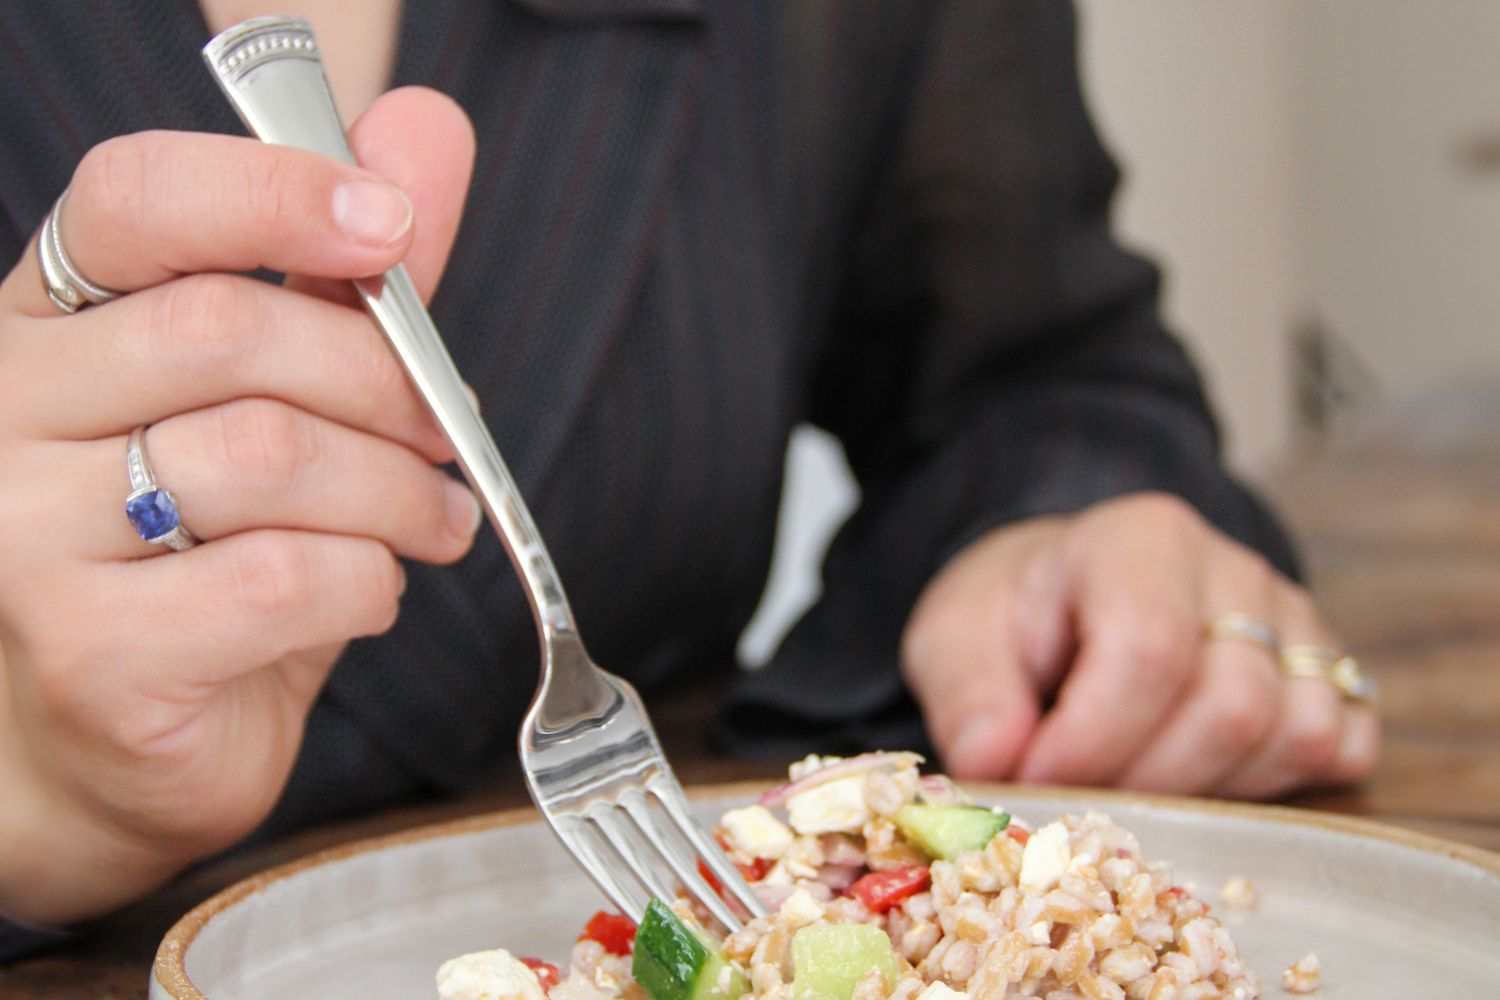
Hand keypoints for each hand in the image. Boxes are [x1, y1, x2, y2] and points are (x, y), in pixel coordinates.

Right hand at [0, 88, 477, 924]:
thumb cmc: (203, 556)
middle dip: (384, 384)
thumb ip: (347, 275)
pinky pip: (282, 576)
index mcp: (49, 320)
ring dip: (396, 493)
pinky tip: (365, 593)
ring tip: (435, 521)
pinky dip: (365, 581)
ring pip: (267, 456)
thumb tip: (424, 131)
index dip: (274, 194)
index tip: (392, 228)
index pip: (136, 202)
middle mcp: (6, 409)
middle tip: (447, 438)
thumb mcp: (282, 400)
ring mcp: (22, 532)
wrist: (118, 740)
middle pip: (230, 332)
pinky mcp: (86, 647)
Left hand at [901, 492, 1379, 797]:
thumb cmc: (1014, 617)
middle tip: (1076, 795)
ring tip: (1129, 784)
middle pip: (1232, 705)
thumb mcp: (955, 636)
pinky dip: (1274, 790)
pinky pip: (1339, 750)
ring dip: (1207, 793)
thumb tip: (994, 759)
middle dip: (1145, 780)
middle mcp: (1233, 569)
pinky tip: (1196, 780)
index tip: (1034, 779)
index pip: (1149, 650)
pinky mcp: (1329, 673)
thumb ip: (968, 693)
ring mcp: (1294, 620)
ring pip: (1293, 735)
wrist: (1066, 595)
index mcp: (1140, 539)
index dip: (1093, 740)